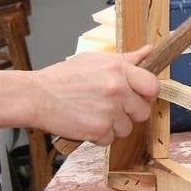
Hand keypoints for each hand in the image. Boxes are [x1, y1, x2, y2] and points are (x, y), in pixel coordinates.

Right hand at [30, 48, 158, 145]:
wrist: (37, 96)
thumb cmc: (63, 77)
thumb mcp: (94, 60)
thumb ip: (125, 59)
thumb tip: (148, 51)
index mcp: (119, 69)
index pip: (153, 86)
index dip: (147, 94)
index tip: (139, 96)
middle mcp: (118, 89)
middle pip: (143, 111)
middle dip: (130, 113)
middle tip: (112, 108)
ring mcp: (110, 111)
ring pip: (127, 128)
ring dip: (114, 126)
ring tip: (95, 114)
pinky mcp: (99, 130)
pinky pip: (111, 139)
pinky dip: (100, 136)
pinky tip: (87, 123)